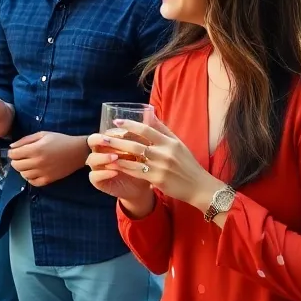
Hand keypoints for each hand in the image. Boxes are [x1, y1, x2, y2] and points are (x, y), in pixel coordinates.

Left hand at [7, 131, 89, 187]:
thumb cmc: (60, 140)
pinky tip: (34, 171)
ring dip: (22, 169)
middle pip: (16, 165)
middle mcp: (37, 162)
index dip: (12, 152)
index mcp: (35, 149)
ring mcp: (43, 172)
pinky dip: (30, 177)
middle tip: (21, 157)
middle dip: (15, 160)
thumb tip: (11, 147)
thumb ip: (25, 140)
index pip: (13, 155)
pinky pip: (32, 182)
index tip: (15, 151)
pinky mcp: (48, 180)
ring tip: (28, 164)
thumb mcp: (42, 134)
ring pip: (23, 174)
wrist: (78, 151)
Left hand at [95, 115, 224, 212]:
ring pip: (133, 158)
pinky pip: (136, 172)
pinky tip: (112, 164)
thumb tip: (149, 113)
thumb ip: (163, 130)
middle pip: (136, 144)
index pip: (147, 130)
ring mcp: (160, 167)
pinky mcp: (157, 179)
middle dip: (116, 140)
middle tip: (101, 137)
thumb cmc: (187, 164)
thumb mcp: (178, 144)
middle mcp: (165, 153)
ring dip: (116, 154)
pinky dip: (123, 167)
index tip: (116, 122)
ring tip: (102, 150)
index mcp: (170, 142)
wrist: (199, 186)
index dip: (130, 125)